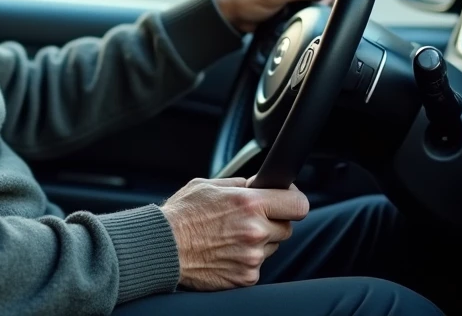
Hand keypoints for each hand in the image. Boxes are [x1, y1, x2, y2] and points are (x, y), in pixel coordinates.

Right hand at [159, 177, 309, 289]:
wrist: (163, 247)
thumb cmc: (181, 214)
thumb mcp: (208, 185)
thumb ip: (240, 185)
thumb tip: (260, 184)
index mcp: (249, 203)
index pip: (298, 205)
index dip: (293, 201)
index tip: (286, 200)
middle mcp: (255, 231)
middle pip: (286, 227)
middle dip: (272, 221)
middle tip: (247, 219)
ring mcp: (252, 257)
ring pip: (271, 247)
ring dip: (258, 241)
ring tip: (229, 236)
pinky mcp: (246, 277)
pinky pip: (257, 265)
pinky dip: (245, 259)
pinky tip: (225, 251)